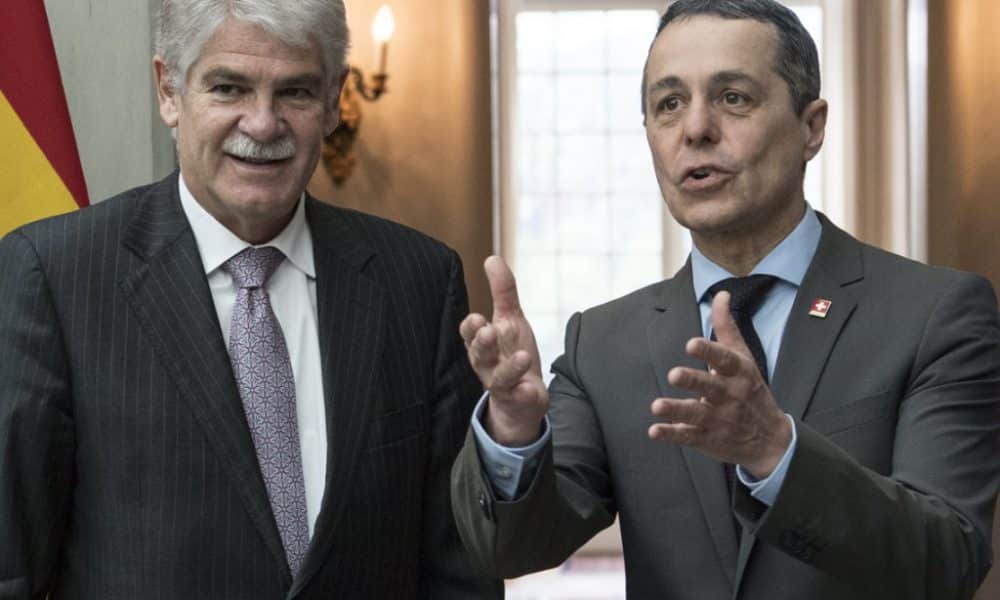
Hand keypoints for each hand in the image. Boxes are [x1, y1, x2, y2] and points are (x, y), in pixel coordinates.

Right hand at [460, 256, 547, 445]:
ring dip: (509, 367)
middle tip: (489, 331)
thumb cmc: (511, 353)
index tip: (477, 318)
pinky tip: (529, 388)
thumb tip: (492, 258)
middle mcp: (488, 365)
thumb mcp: (510, 320)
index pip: (470, 335)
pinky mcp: (519, 400)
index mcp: (483, 344)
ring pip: (500, 378)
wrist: (522, 399)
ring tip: (523, 357)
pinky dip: (523, 393)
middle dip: (482, 344)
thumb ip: (502, 291)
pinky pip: (518, 398)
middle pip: (479, 355)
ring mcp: (503, 385)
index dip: (471, 328)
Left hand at [648, 291, 791, 478]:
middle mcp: (730, 395)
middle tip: (674, 374)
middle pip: (710, 386)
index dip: (708, 351)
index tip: (691, 344)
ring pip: (697, 413)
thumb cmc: (751, 391)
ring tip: (657, 406)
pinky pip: (689, 436)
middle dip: (693, 381)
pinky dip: (672, 434)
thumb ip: (727, 327)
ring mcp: (720, 419)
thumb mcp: (744, 358)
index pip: (725, 359)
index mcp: (739, 373)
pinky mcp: (709, 438)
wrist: (772, 440)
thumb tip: (721, 294)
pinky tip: (654, 431)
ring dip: (677, 410)